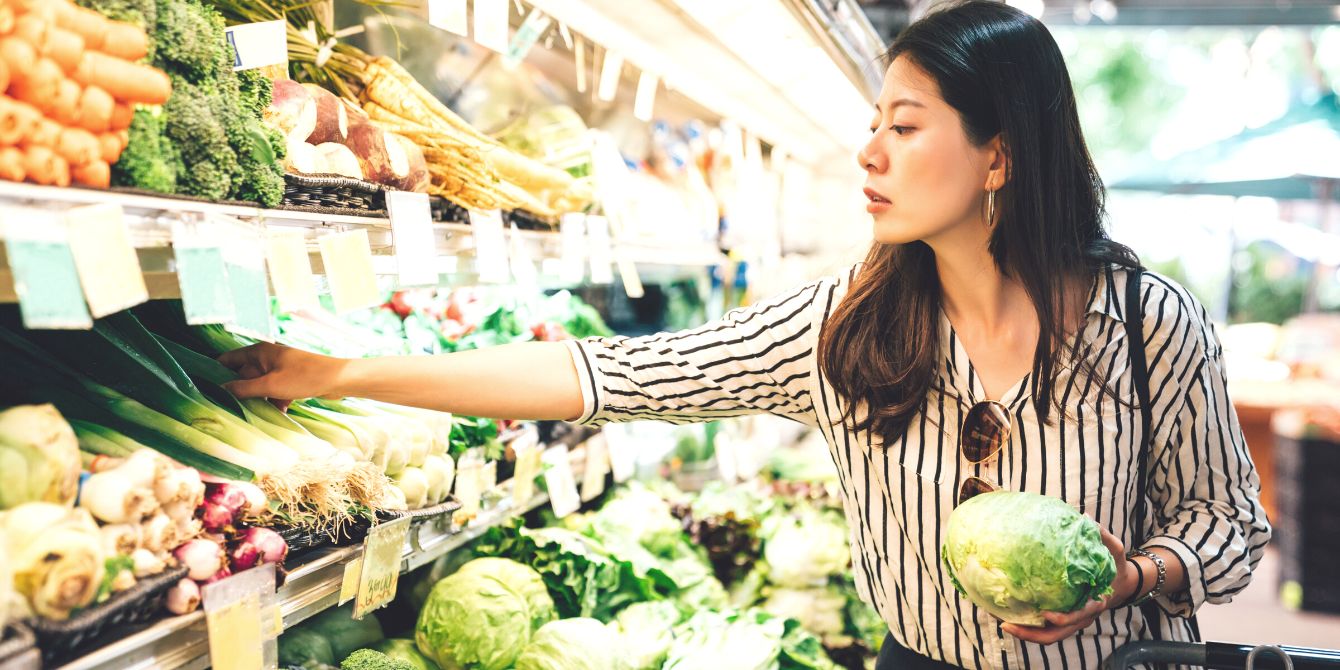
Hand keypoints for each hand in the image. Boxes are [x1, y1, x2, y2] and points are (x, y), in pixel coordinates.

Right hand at [217, 342, 348, 405]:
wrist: (338, 379)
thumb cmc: (304, 377)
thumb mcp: (270, 385)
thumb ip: (243, 388)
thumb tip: (220, 390)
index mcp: (259, 351)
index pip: (228, 360)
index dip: (216, 372)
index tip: (205, 388)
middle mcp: (267, 357)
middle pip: (243, 376)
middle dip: (239, 392)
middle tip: (228, 409)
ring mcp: (279, 369)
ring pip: (259, 386)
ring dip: (258, 400)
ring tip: (253, 414)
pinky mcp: (290, 380)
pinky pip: (275, 392)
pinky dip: (275, 401)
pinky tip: (279, 413)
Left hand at [1001, 525, 1138, 644]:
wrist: (1121, 584)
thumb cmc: (1116, 566)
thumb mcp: (1115, 550)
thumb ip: (1103, 536)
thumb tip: (1085, 518)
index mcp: (1095, 603)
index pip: (1078, 617)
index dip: (1062, 618)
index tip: (1045, 614)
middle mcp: (1082, 617)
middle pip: (1056, 634)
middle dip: (1032, 635)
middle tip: (1007, 625)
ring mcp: (1073, 621)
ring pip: (1049, 636)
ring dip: (1027, 634)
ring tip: (1003, 624)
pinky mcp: (1065, 620)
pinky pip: (1046, 629)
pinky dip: (1030, 627)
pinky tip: (1010, 617)